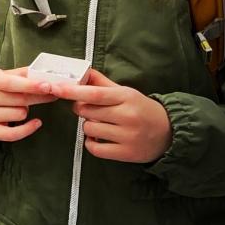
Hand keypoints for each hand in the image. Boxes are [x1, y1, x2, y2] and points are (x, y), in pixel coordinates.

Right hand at [0, 66, 57, 141]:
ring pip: (20, 114)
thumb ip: (22, 74)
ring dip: (25, 110)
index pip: (10, 83)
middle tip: (52, 93)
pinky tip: (36, 122)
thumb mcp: (1, 75)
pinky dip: (27, 129)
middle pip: (19, 100)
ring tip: (17, 106)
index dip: (30, 85)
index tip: (47, 86)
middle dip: (39, 97)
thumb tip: (43, 73)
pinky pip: (14, 134)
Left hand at [49, 68, 172, 163]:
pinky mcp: (127, 153)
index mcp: (126, 97)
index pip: (94, 94)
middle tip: (92, 110)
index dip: (72, 91)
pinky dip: (91, 143)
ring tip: (102, 124)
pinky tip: (99, 139)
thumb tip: (81, 72)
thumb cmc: (142, 109)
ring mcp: (128, 136)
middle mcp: (127, 116)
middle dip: (82, 109)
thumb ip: (101, 83)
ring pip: (89, 129)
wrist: (170, 132)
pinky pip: (94, 149)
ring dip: (88, 126)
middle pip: (87, 111)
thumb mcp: (125, 92)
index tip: (54, 88)